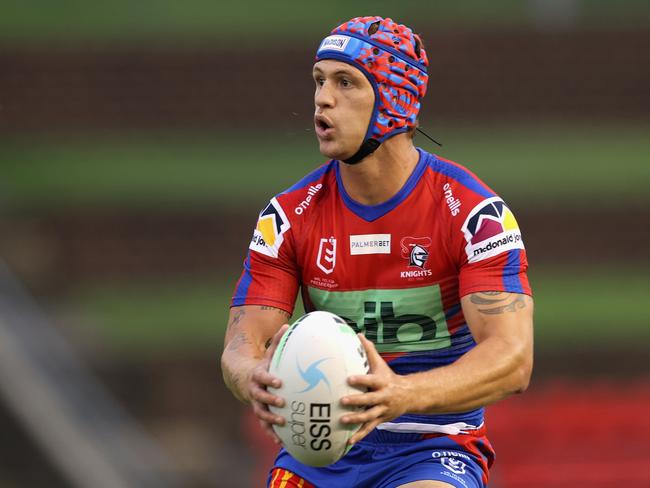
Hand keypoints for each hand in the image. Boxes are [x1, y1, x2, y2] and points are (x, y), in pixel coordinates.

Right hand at [248, 323, 288, 443]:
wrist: (242, 379)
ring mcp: (256, 404)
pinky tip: (280, 442)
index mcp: (258, 376)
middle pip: (260, 397)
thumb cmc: (263, 366)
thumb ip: (277, 342)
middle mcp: (255, 391)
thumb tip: (288, 325)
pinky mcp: (259, 413)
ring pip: (261, 413)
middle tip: (282, 402)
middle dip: (270, 400)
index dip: (269, 380)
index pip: (263, 378)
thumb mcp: (268, 354)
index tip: (278, 381)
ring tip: (283, 423)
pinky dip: (271, 433)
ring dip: (270, 419)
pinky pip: (264, 425)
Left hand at [340, 334, 409, 444]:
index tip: (349, 379)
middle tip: (343, 401)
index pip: (371, 380)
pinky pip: (369, 429)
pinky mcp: (381, 419)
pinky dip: (360, 435)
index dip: (361, 380)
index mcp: (382, 382)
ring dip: (356, 419)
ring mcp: (382, 410)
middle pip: (369, 400)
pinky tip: (349, 441)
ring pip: (369, 416)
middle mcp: (383, 397)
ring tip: (342, 420)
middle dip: (357, 401)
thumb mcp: (381, 364)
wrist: (409, 395)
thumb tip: (358, 334)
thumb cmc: (389, 377)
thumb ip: (369, 350)